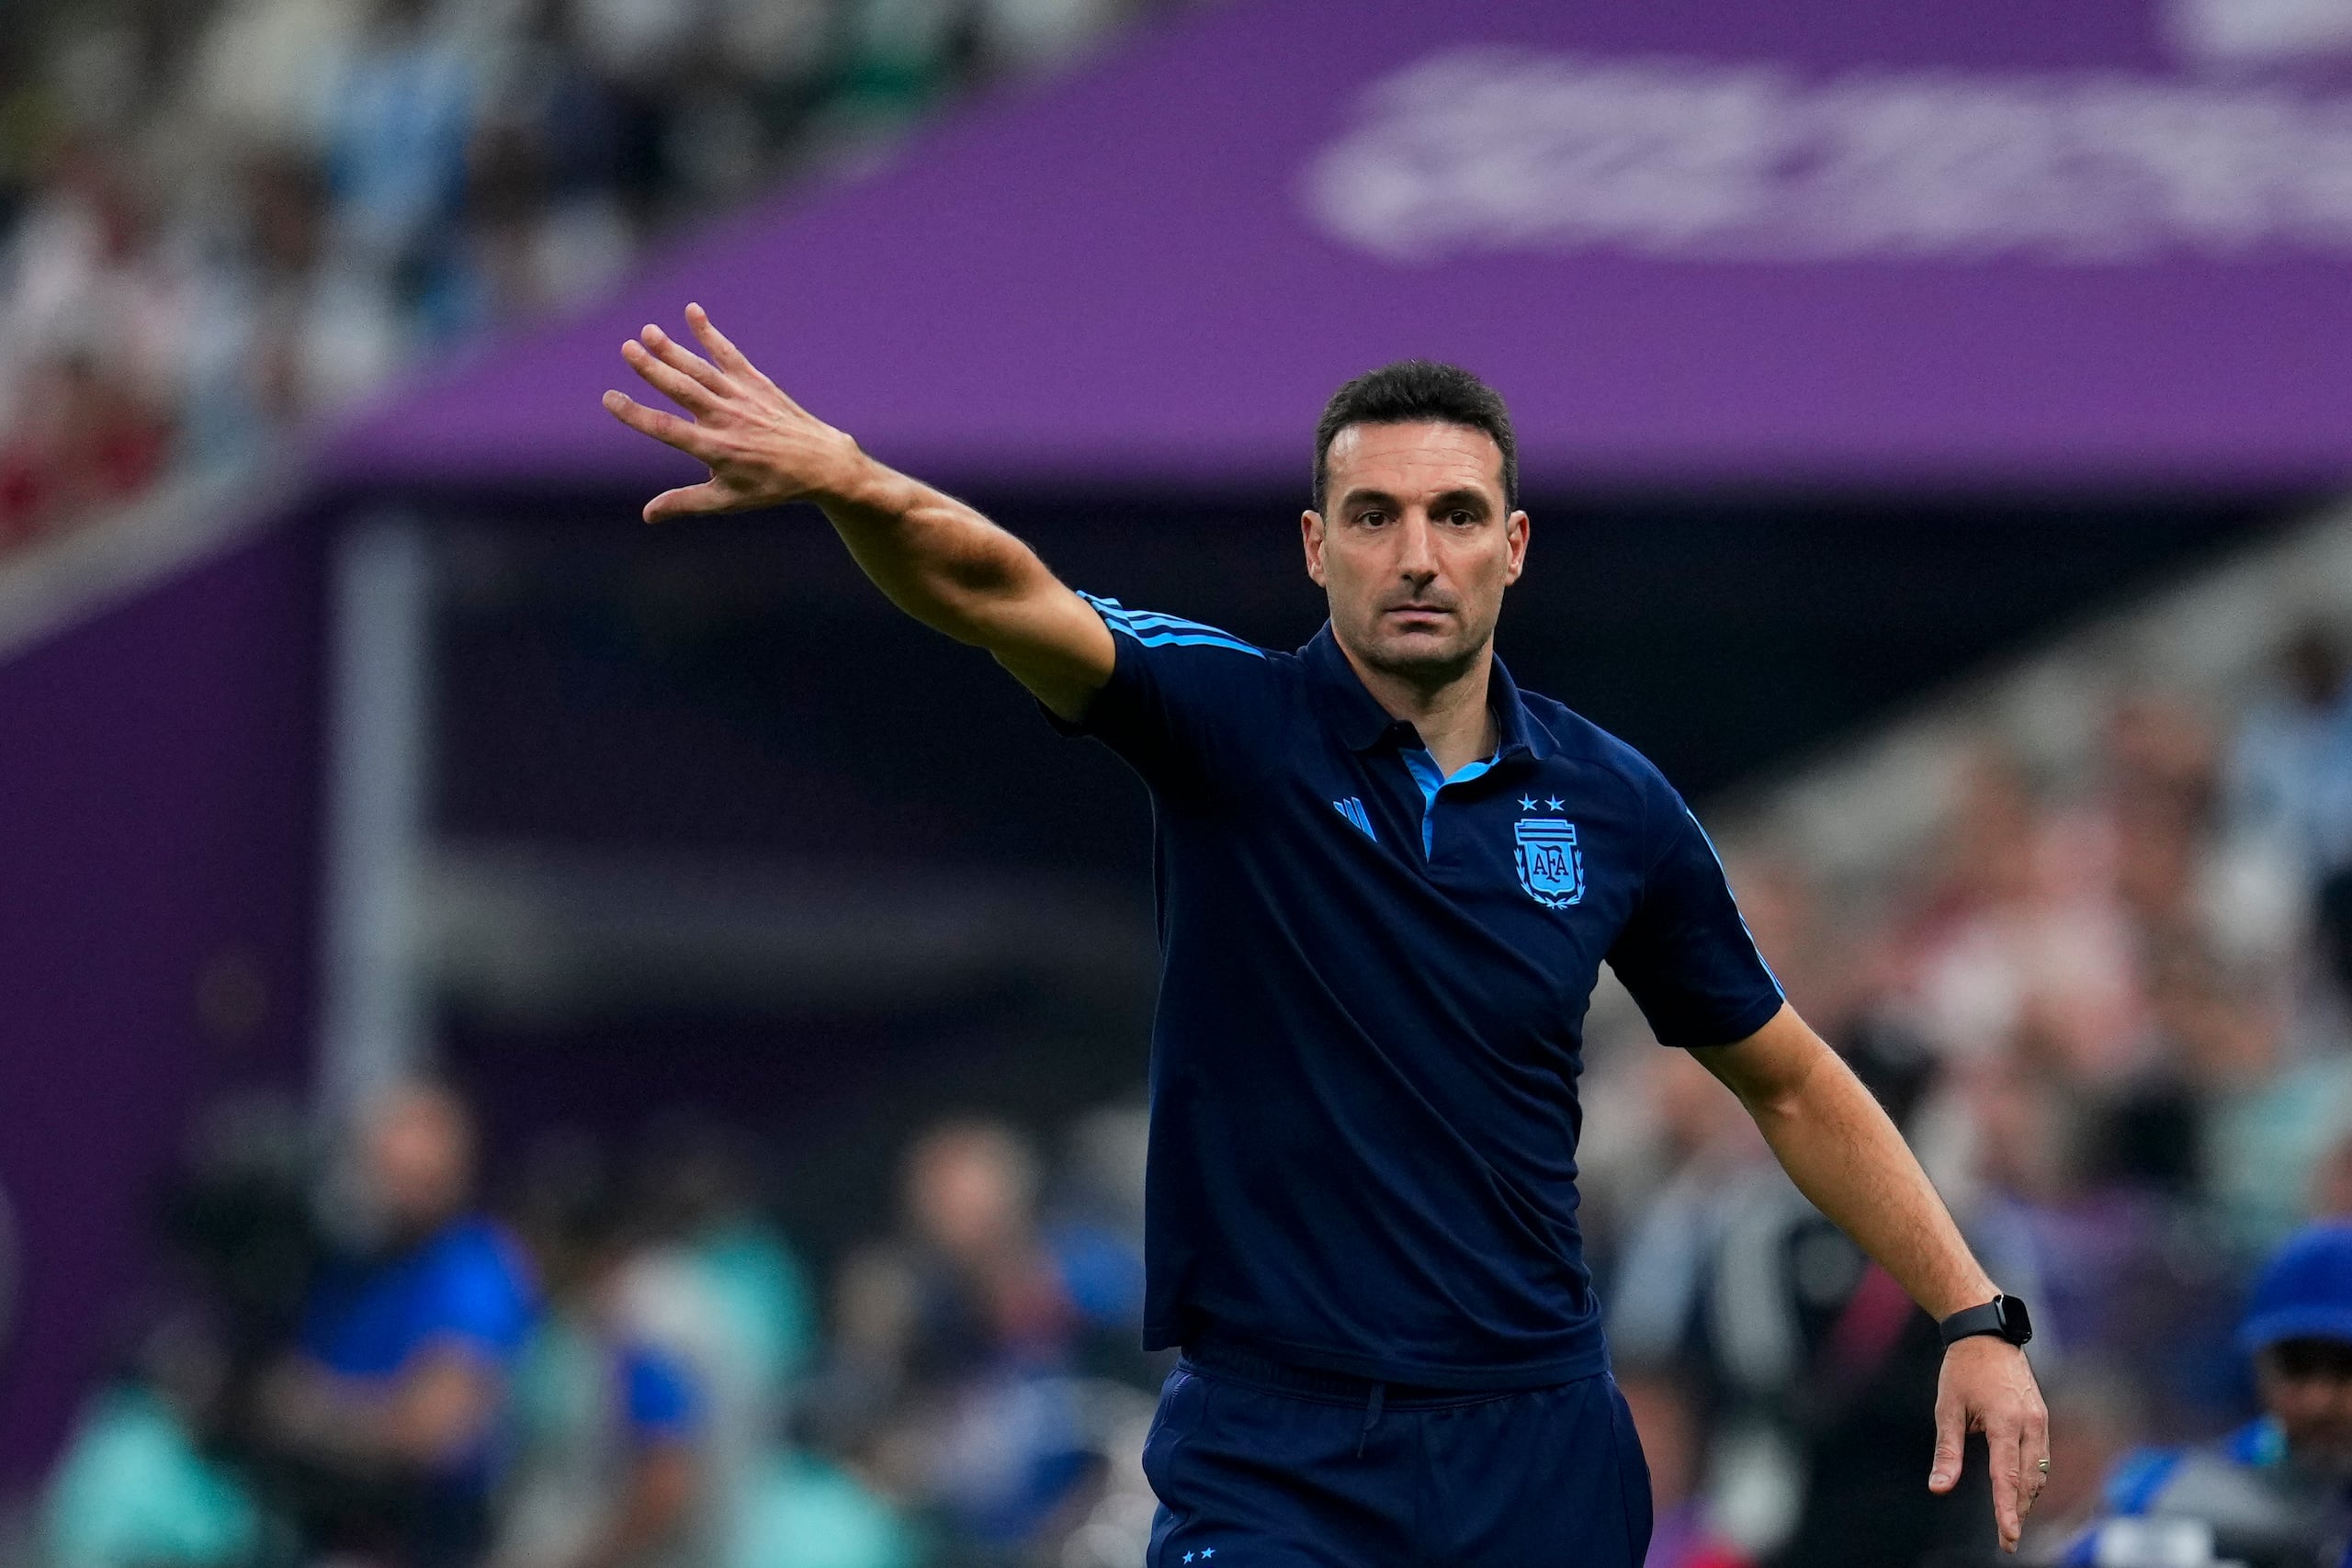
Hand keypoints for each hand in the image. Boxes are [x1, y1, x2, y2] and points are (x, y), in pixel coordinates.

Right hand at [600, 304, 864, 523]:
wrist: (821, 465)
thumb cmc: (771, 486)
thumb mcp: (728, 500)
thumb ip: (686, 503)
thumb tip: (647, 515)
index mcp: (716, 450)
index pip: (667, 430)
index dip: (636, 414)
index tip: (609, 398)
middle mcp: (727, 419)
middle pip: (683, 390)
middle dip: (653, 368)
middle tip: (626, 348)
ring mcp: (742, 398)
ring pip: (701, 370)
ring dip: (674, 349)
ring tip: (648, 331)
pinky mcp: (757, 383)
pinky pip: (730, 355)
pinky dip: (711, 334)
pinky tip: (693, 313)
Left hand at [1930, 1336, 2049, 1553]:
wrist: (1986, 1334)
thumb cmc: (1962, 1370)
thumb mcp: (1947, 1409)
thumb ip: (1947, 1452)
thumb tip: (1939, 1488)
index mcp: (2004, 1421)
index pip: (2007, 1476)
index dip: (2006, 1509)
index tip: (2007, 1536)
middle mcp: (2029, 1423)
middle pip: (2028, 1480)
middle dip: (2018, 1511)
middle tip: (2007, 1540)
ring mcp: (2040, 1419)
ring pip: (2039, 1471)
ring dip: (2027, 1496)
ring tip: (2012, 1520)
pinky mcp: (2042, 1416)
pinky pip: (2041, 1455)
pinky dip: (2033, 1477)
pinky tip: (2021, 1490)